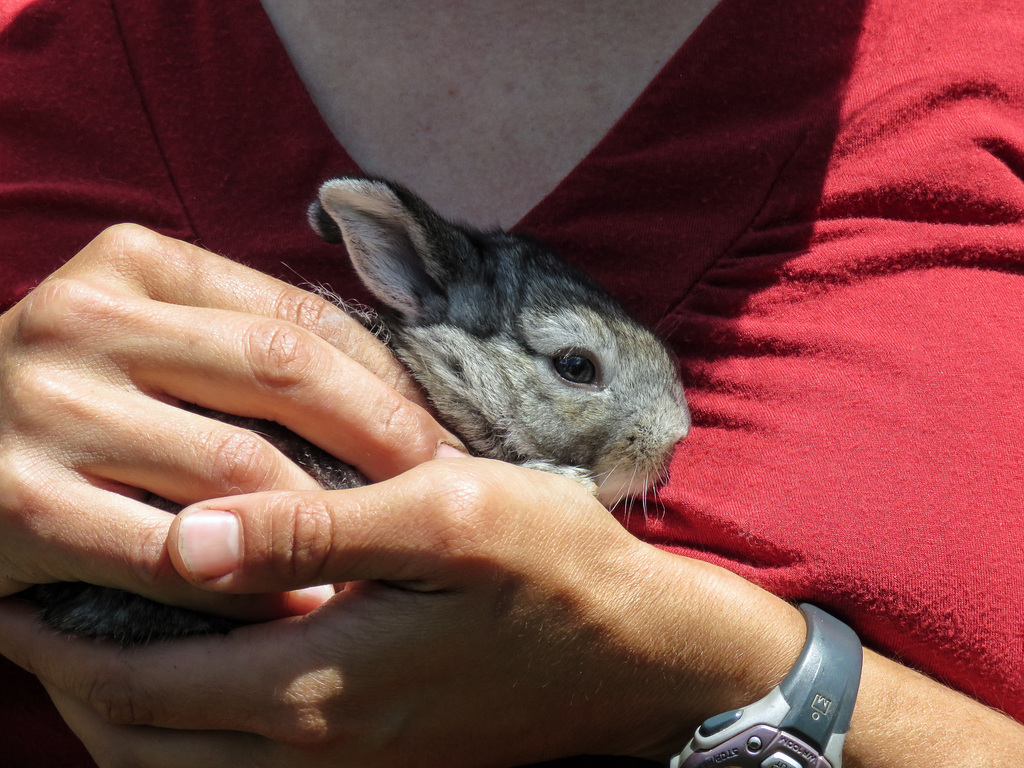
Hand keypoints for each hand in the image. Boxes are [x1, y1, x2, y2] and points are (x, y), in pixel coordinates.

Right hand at [0, 224, 458, 617]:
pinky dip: (249, 583)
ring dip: (330, 518)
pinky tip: (299, 599)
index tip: (442, 435)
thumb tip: (394, 391)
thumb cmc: (82, 403)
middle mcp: (82, 319)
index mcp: (134, 265)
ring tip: (389, 546)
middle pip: (282, 373)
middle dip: (383, 437)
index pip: (300, 316)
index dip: (388, 380)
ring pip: (236, 467)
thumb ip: (245, 345)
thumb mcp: (152, 340)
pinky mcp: (14, 509)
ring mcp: (43, 409)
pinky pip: (173, 554)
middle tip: (442, 487)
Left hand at [0, 457, 808, 766]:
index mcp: (320, 682)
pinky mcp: (379, 757)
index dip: (63, 641)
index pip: (144, 680)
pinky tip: (202, 668)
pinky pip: (241, 767)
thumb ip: (317, 528)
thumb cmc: (552, 567)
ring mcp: (351, 763)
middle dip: (72, 685)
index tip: (15, 591)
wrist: (639, 652)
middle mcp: (319, 745)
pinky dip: (189, 730)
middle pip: (143, 742)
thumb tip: (191, 535)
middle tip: (36, 617)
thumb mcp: (445, 515)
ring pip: (184, 766)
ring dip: (125, 712)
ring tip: (95, 645)